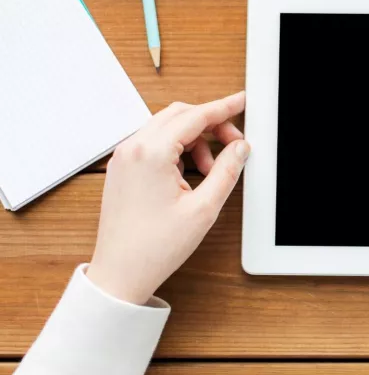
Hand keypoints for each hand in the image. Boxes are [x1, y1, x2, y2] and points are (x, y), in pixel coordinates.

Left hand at [86, 92, 248, 304]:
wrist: (120, 274)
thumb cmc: (154, 247)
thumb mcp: (203, 209)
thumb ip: (226, 171)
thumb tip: (240, 149)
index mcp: (151, 153)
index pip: (196, 116)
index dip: (224, 107)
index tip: (242, 101)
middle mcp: (132, 148)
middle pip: (180, 115)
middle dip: (212, 123)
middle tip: (236, 142)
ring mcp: (123, 158)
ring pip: (168, 128)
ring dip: (196, 139)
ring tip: (212, 169)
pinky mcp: (122, 169)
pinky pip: (154, 143)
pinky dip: (178, 149)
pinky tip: (192, 173)